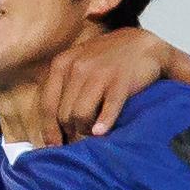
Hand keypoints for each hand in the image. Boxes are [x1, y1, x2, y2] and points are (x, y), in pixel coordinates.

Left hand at [35, 28, 172, 146]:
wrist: (142, 44)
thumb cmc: (106, 61)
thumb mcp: (77, 64)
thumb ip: (61, 87)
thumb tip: (50, 124)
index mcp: (61, 64)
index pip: (47, 105)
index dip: (49, 130)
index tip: (55, 146)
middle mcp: (77, 67)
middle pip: (64, 115)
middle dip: (71, 131)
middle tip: (80, 136)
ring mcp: (99, 73)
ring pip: (81, 115)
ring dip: (86, 129)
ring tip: (94, 131)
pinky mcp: (121, 80)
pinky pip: (108, 109)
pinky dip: (103, 123)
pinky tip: (101, 132)